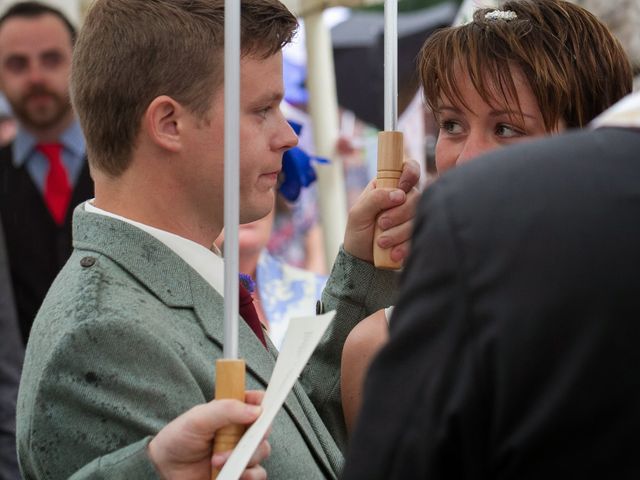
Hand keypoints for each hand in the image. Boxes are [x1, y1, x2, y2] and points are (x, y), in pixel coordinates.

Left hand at [148, 391, 268, 479]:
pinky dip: (249, 475)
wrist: (165, 468)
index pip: (256, 402)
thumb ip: (226, 410)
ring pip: (262, 452)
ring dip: (245, 456)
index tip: (260, 406)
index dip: (262, 402)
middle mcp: (239, 431)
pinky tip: (234, 474)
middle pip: (264, 429)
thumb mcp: (198, 419)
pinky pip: (258, 474)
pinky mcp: (239, 471)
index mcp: (231, 412)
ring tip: (218, 460)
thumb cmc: (178, 438)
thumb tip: (255, 410)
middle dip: (255, 435)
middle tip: (240, 441)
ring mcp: (240, 452)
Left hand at [343, 159, 419, 263]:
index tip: (401, 188)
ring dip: (399, 232)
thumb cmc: (358, 232)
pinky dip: (405, 246)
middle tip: (381, 224)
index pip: (409, 168)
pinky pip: (420, 235)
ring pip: (418, 217)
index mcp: (389, 185)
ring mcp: (412, 216)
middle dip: (399, 213)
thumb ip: (375, 199)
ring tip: (381, 242)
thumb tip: (399, 194)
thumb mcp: (358, 213)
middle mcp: (404, 198)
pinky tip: (393, 253)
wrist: (362, 260)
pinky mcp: (417, 233)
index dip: (410, 174)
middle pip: (416, 197)